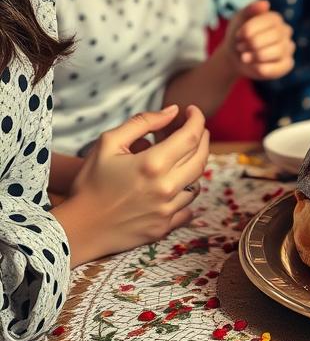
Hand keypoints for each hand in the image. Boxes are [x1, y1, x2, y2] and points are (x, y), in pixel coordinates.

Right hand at [53, 105, 209, 265]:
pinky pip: (188, 208)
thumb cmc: (90, 182)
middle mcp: (165, 187)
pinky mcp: (163, 228)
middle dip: (202, 138)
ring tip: (183, 157)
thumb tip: (173, 111)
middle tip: (195, 129)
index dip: (197, 119)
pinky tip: (177, 186)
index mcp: (153, 164)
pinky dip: (186, 193)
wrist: (77, 229)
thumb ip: (143, 122)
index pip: (191, 135)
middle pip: (201, 157)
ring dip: (194, 165)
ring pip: (197, 182)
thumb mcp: (108, 143)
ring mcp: (166, 210)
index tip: (193, 111)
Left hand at [226, 0, 295, 79]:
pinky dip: (263, 68)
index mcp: (276, 19)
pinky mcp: (287, 64)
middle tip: (240, 47)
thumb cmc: (239, 35)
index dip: (251, 29)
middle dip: (253, 43)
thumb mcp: (239, 19)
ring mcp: (288, 48)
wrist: (235, 55)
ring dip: (257, 56)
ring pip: (279, 51)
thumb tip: (266, 4)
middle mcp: (286, 32)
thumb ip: (250, 9)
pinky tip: (253, 66)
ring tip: (244, 57)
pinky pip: (280, 67)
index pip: (269, 21)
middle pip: (275, 36)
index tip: (238, 36)